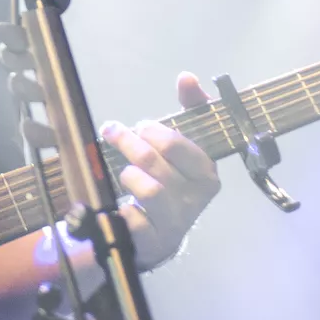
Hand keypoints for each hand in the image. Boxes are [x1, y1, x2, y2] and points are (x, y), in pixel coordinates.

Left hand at [100, 72, 221, 267]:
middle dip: (129, 142)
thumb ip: (191, 110)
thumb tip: (188, 77)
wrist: (159, 233)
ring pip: (147, 190)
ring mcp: (175, 223)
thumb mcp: (184, 146)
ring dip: (128, 175)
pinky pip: (133, 221)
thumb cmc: (172, 180)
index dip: (156, 132)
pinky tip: (120, 205)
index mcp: (206, 174)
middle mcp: (195, 200)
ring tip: (124, 171)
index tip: (141, 126)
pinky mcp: (153, 242)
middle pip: (155, 162)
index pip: (180, 145)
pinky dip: (122, 210)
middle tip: (113, 131)